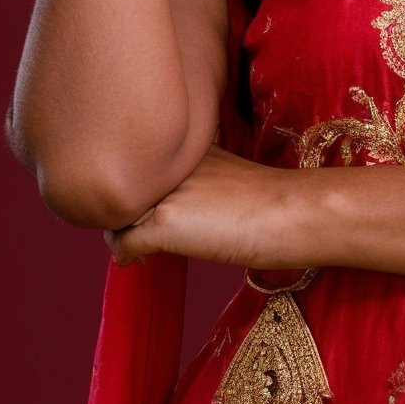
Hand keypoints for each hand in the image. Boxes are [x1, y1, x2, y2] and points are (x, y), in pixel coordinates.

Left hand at [104, 146, 305, 267]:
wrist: (286, 212)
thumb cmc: (264, 200)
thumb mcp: (220, 174)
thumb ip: (186, 180)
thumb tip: (157, 211)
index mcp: (180, 145)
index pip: (139, 168)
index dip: (143, 192)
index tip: (160, 209)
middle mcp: (164, 161)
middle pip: (124, 191)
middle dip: (131, 212)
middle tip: (156, 229)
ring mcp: (161, 190)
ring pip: (118, 217)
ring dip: (129, 231)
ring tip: (154, 243)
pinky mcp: (161, 221)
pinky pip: (122, 245)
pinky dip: (130, 256)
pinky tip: (145, 259)